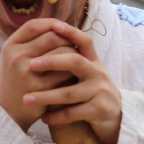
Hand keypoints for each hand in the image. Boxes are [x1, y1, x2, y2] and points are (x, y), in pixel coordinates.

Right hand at [0, 19, 78, 133]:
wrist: (8, 111)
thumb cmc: (16, 80)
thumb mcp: (15, 58)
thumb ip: (31, 42)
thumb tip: (60, 26)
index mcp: (10, 46)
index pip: (34, 25)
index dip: (51, 23)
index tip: (63, 27)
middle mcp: (16, 56)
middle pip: (51, 36)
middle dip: (67, 38)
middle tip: (75, 44)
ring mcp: (27, 72)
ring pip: (61, 53)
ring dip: (73, 53)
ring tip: (78, 57)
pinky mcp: (39, 88)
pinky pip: (64, 73)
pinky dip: (73, 70)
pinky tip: (76, 72)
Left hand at [23, 21, 121, 143]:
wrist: (117, 119)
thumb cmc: (92, 93)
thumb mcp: (86, 74)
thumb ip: (71, 60)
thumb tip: (42, 42)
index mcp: (93, 62)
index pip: (84, 41)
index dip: (71, 32)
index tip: (54, 25)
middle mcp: (98, 73)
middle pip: (75, 61)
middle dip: (51, 62)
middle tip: (31, 64)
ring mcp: (100, 92)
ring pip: (70, 93)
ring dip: (46, 96)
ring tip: (27, 99)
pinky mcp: (100, 110)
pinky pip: (74, 113)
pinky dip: (56, 116)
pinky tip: (42, 117)